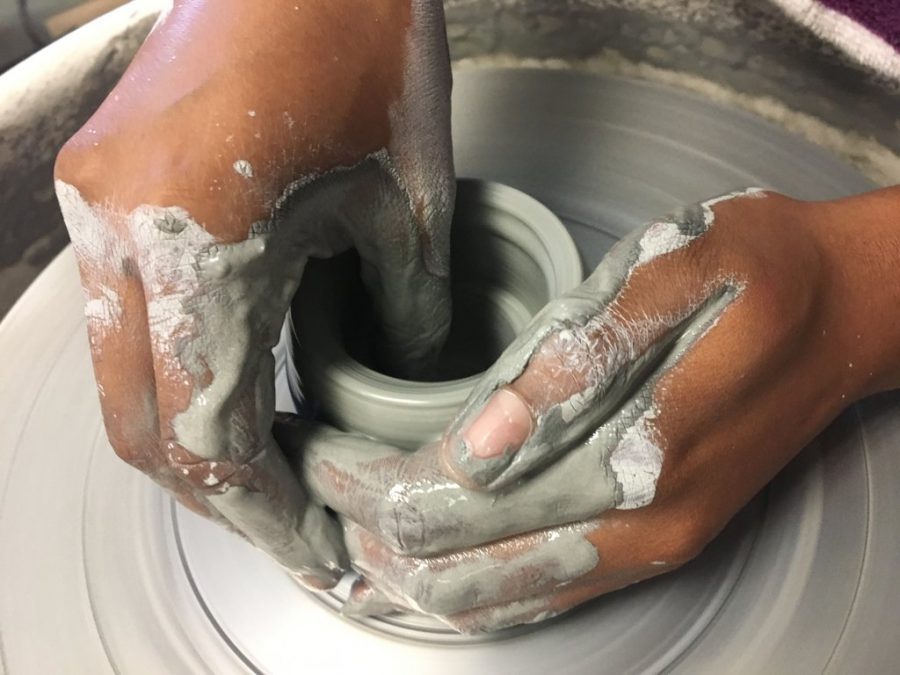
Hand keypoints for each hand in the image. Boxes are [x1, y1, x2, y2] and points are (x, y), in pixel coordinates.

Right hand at [53, 0, 453, 587]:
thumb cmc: (359, 39)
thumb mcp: (403, 198)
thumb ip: (404, 311)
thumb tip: (404, 380)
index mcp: (192, 243)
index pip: (211, 433)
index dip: (264, 511)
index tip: (316, 546)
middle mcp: (117, 236)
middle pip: (144, 427)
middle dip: (220, 492)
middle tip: (294, 525)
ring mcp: (96, 211)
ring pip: (127, 379)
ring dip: (197, 439)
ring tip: (275, 474)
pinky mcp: (103, 192)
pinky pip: (128, 320)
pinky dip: (182, 375)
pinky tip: (244, 391)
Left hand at [301, 187, 899, 626]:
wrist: (850, 313)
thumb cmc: (763, 272)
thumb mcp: (679, 272)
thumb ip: (580, 357)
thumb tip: (483, 440)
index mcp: (636, 449)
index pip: (461, 496)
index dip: (376, 484)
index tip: (316, 456)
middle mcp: (641, 523)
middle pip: (467, 559)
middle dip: (375, 531)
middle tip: (314, 490)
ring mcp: (652, 544)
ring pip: (502, 597)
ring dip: (414, 576)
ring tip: (347, 547)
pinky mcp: (659, 543)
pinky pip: (549, 595)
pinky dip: (478, 595)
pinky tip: (433, 585)